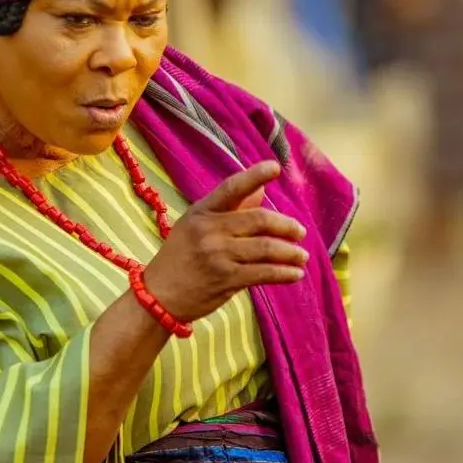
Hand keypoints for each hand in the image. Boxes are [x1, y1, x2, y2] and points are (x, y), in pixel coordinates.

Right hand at [144, 161, 307, 322]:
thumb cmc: (181, 255)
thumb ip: (229, 208)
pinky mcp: (227, 280)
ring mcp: (219, 255)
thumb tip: (260, 191)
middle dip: (286, 225)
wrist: (160, 295)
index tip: (275, 167)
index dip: (254, 175)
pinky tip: (295, 274)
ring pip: (266, 248)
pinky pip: (264, 273)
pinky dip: (284, 273)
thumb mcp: (197, 224)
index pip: (232, 188)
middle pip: (259, 220)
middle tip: (300, 231)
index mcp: (202, 211)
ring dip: (290, 252)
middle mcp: (210, 230)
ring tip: (302, 256)